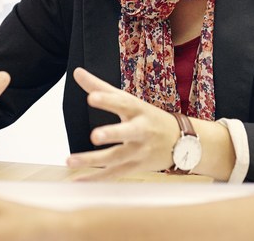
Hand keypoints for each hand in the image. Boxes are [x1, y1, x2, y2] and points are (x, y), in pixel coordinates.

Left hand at [64, 67, 180, 179]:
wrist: (183, 142)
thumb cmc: (148, 117)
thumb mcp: (129, 100)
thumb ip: (101, 88)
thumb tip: (76, 72)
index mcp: (138, 109)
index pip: (123, 102)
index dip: (107, 100)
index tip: (91, 97)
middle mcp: (140, 130)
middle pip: (127, 132)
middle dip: (113, 134)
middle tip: (95, 135)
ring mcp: (139, 150)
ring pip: (116, 157)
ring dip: (93, 160)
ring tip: (70, 160)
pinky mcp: (136, 167)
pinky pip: (114, 174)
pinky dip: (96, 178)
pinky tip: (78, 180)